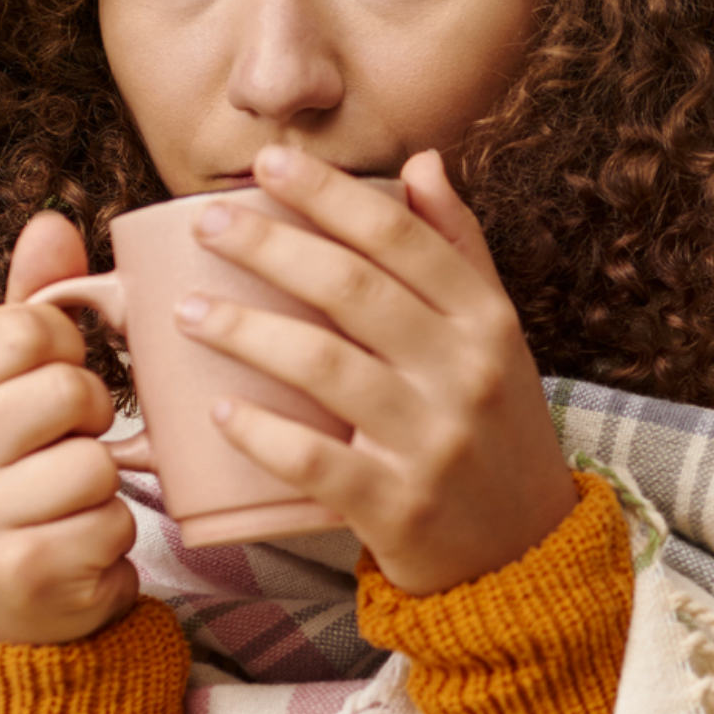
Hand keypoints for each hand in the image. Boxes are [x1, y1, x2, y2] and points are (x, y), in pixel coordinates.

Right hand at [0, 212, 140, 643]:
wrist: (7, 610)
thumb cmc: (16, 478)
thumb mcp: (9, 388)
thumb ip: (30, 306)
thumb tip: (52, 222)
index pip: (23, 327)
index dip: (65, 349)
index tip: (54, 384)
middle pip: (68, 388)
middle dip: (92, 417)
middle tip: (67, 446)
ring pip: (97, 458)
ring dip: (105, 482)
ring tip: (69, 500)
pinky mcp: (21, 573)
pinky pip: (113, 519)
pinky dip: (113, 532)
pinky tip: (78, 545)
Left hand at [177, 145, 579, 595]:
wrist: (524, 551)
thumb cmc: (492, 426)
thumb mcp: (495, 335)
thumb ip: (459, 247)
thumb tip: (421, 162)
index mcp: (486, 320)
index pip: (401, 237)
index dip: (330, 194)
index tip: (268, 165)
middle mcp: (465, 372)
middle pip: (353, 288)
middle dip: (272, 246)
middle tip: (208, 221)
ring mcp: (433, 441)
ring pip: (325, 367)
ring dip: (247, 331)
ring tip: (189, 311)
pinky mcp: (399, 506)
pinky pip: (318, 463)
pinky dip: (264, 434)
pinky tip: (219, 410)